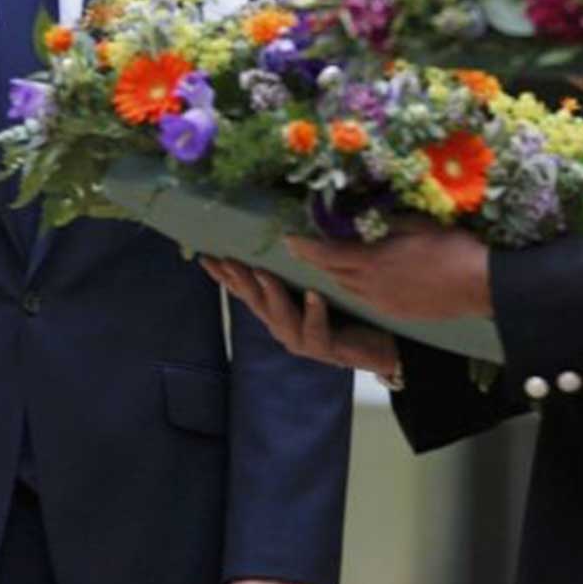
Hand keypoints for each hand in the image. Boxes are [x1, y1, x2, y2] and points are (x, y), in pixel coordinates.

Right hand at [199, 258, 399, 376]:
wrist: (376, 345)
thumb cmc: (344, 312)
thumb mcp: (316, 285)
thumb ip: (297, 270)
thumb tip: (287, 235)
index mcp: (277, 312)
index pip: (245, 292)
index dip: (224, 278)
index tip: (206, 257)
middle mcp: (283, 327)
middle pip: (256, 303)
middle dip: (241, 282)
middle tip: (228, 260)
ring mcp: (301, 340)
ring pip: (280, 317)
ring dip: (271, 294)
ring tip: (263, 274)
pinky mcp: (324, 348)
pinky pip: (315, 330)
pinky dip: (313, 312)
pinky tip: (313, 295)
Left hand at [284, 228, 491, 321]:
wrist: (480, 287)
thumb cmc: (453, 248)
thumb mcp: (416, 224)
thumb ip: (385, 223)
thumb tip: (365, 217)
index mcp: (373, 262)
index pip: (327, 255)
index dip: (304, 248)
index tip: (288, 240)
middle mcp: (371, 287)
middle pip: (333, 274)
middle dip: (318, 261)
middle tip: (307, 248)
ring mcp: (383, 304)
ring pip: (348, 289)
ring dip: (338, 275)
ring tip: (334, 262)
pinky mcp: (396, 314)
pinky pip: (367, 300)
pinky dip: (358, 287)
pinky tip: (366, 278)